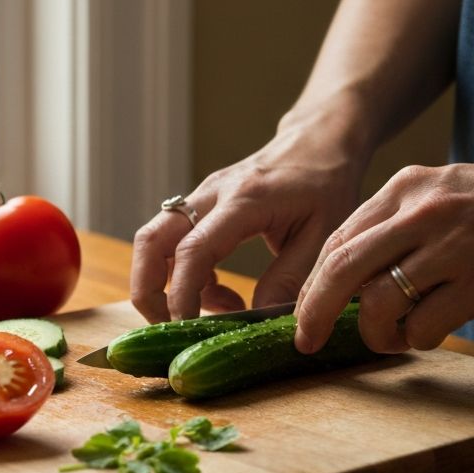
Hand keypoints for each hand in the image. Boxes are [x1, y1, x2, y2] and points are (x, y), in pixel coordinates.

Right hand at [130, 125, 365, 322]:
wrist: (318, 143)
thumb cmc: (326, 186)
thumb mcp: (324, 236)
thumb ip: (290, 279)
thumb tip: (258, 319)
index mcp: (244, 201)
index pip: (194, 250)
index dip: (182, 294)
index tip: (186, 329)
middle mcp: (211, 195)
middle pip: (150, 241)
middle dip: (147, 291)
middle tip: (171, 327)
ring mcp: (200, 199)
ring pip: (153, 242)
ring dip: (164, 285)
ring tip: (211, 311)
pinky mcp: (199, 208)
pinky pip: (173, 246)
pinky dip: (186, 278)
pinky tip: (223, 294)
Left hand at [294, 157, 473, 353]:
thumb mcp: (447, 193)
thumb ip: (399, 224)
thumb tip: (351, 272)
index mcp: (406, 188)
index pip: (337, 239)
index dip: (312, 282)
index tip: (303, 310)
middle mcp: (421, 212)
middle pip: (341, 268)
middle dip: (313, 311)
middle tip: (305, 340)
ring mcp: (452, 246)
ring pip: (378, 301)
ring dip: (373, 333)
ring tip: (391, 338)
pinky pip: (424, 325)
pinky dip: (415, 340)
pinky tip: (427, 336)